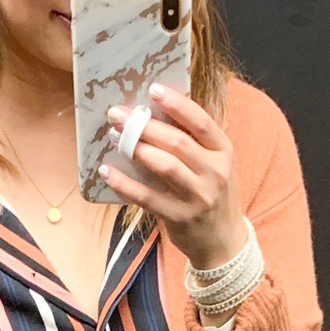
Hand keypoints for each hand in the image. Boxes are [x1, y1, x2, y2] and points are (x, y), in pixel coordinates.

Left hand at [100, 81, 244, 270]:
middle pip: (177, 142)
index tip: (153, 89)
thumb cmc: (211, 195)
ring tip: (113, 137)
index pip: (201, 122)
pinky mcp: (179, 217)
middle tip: (118, 115)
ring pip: (164, 166)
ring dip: (135, 148)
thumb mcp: (213, 165)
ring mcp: (198, 196)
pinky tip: (106, 171)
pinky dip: (124, 183)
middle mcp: (214, 171)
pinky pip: (147, 197)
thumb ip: (193, 144)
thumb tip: (154, 115)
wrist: (222, 240)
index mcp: (223, 152)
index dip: (177, 104)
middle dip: (144, 126)